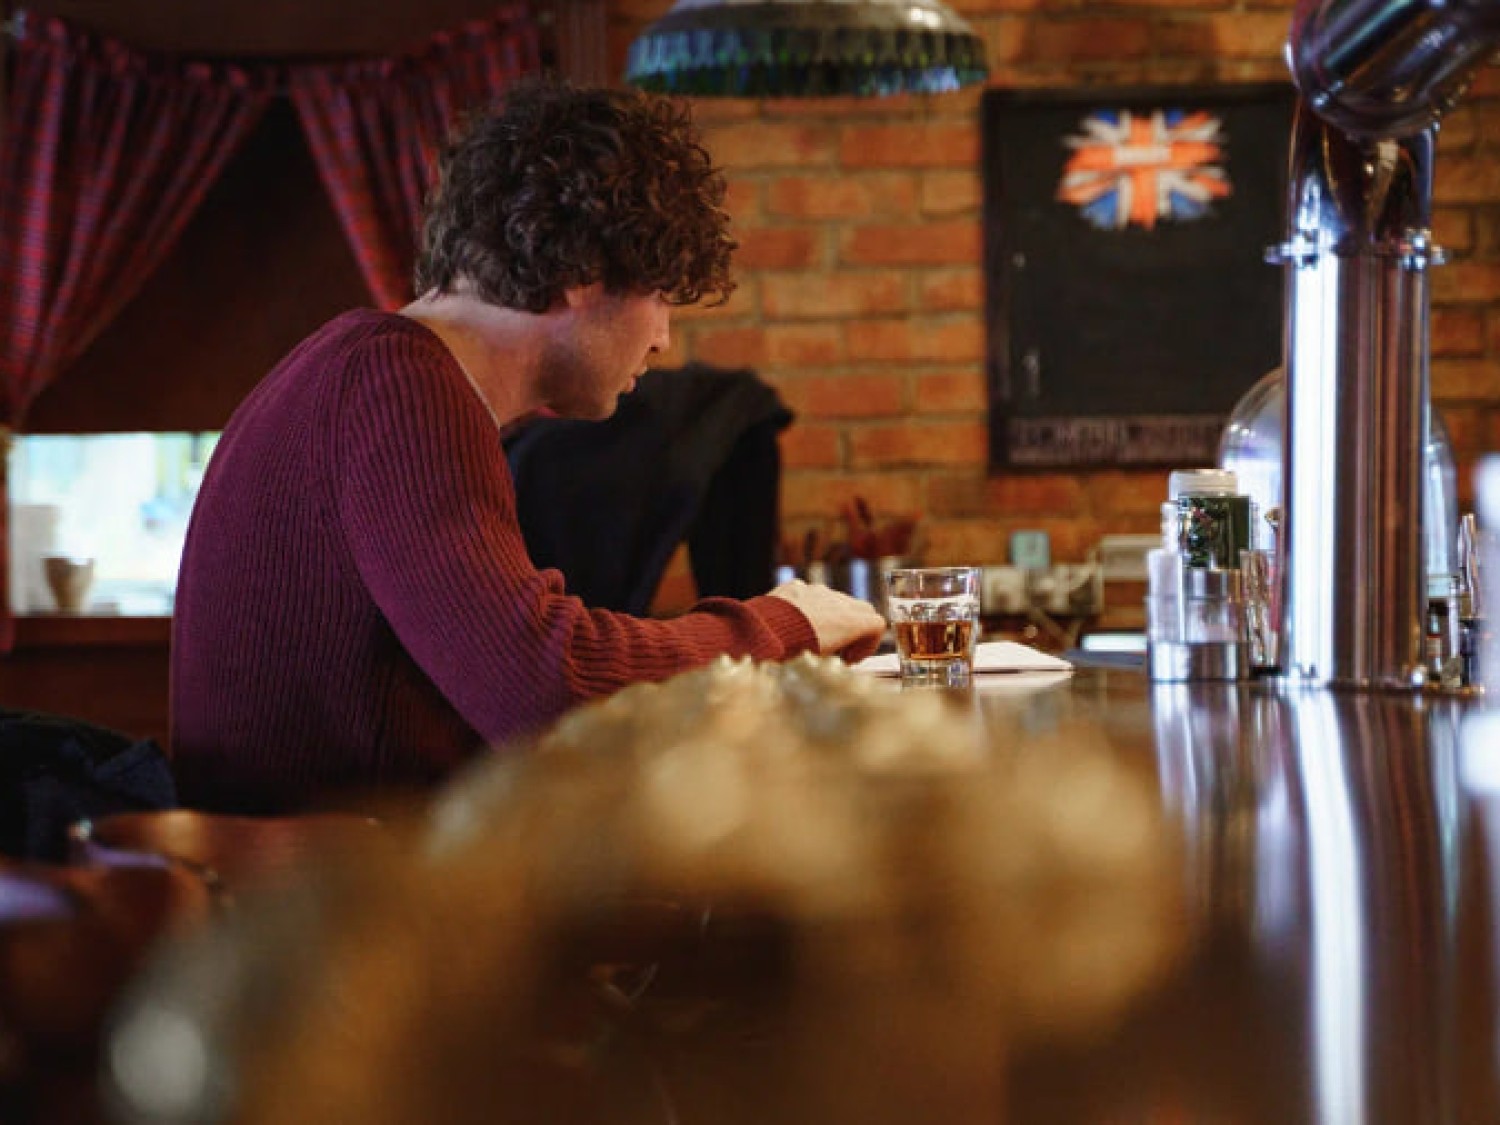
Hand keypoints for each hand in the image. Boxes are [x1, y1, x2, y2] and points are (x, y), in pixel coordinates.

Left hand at [767, 580, 885, 661]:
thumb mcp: (824, 663)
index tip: (851, 659)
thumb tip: (839, 658)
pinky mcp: (795, 587)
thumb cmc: (792, 654)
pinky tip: (794, 627)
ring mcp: (815, 591)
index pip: (876, 624)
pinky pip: (810, 595)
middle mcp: (836, 600)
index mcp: (850, 620)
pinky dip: (809, 609)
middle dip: (853, 629)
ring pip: (834, 601)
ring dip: (831, 619)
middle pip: (859, 609)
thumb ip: (840, 654)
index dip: (868, 644)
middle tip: (838, 651)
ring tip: (812, 641)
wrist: (759, 636)